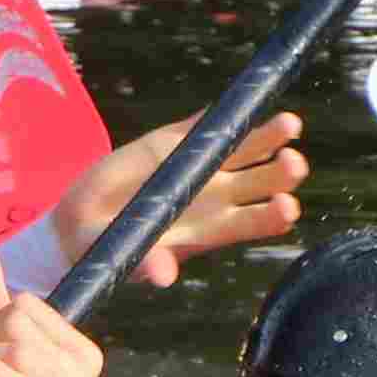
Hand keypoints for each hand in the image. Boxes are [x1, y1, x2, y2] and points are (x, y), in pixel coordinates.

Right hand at [54, 110, 309, 282]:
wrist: (84, 221)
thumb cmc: (114, 250)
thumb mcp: (126, 258)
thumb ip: (147, 263)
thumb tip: (163, 276)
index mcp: (215, 228)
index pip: (257, 221)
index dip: (275, 214)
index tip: (286, 206)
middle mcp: (219, 194)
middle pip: (265, 181)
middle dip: (283, 173)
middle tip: (292, 163)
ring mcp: (203, 163)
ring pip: (247, 146)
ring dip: (270, 135)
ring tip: (290, 125)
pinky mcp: (177, 138)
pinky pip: (206, 122)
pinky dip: (222, 113)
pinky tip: (241, 100)